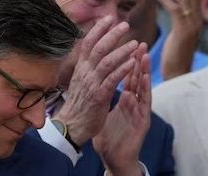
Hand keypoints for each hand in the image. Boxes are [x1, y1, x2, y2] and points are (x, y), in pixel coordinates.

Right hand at [54, 16, 137, 147]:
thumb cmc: (79, 104)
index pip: (88, 43)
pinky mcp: (99, 96)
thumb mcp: (80, 81)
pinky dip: (122, 70)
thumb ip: (87, 68)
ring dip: (122, 51)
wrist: (72, 125)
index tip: (109, 18)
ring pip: (107, 62)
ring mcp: (92, 84)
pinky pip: (112, 80)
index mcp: (80, 68)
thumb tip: (91, 55)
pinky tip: (132, 64)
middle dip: (112, 35)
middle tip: (125, 25)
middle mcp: (85, 73)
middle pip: (98, 48)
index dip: (98, 29)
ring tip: (135, 44)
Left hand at [93, 44, 150, 175]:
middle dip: (139, 62)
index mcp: (125, 103)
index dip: (127, 62)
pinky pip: (143, 107)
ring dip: (144, 74)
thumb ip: (103, 101)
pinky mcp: (142, 125)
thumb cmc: (110, 141)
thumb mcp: (103, 116)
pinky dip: (143, 94)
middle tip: (141, 44)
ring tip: (144, 57)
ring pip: (143, 90)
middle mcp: (134, 106)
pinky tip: (143, 82)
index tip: (126, 46)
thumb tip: (94, 88)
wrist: (116, 162)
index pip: (128, 79)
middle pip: (137, 80)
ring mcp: (139, 115)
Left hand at [157, 0, 203, 81]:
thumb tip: (176, 6)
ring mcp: (192, 24)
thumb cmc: (175, 56)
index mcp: (197, 17)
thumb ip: (180, 17)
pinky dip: (163, 0)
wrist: (178, 75)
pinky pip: (173, 8)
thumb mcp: (180, 33)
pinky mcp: (182, 30)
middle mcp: (197, 18)